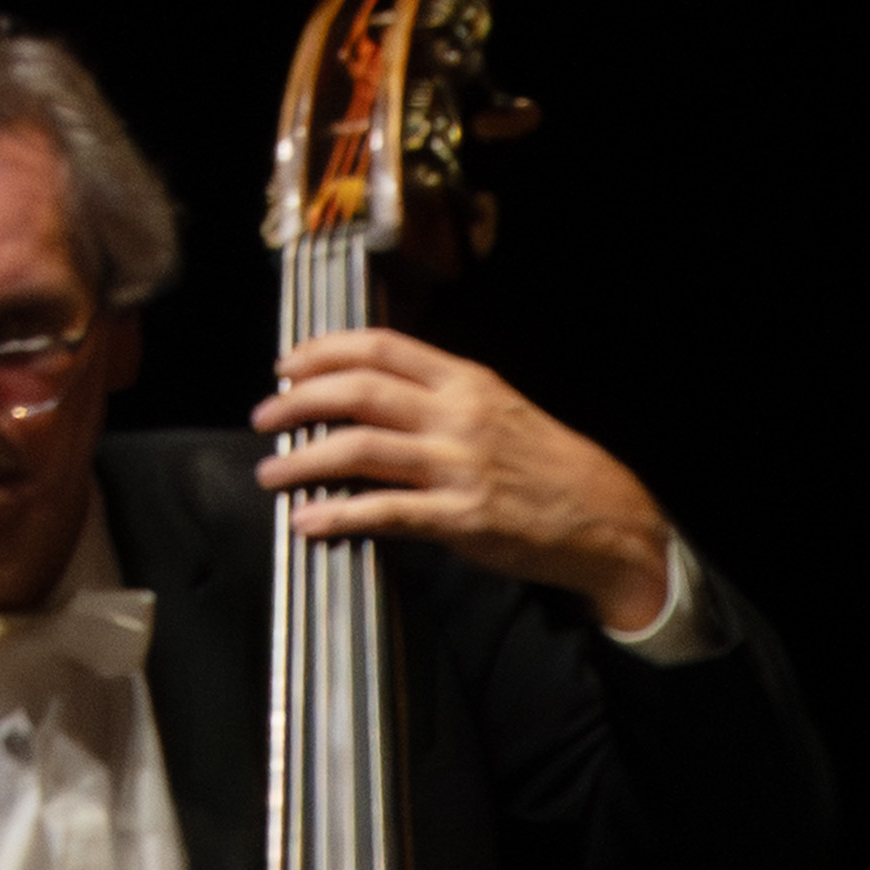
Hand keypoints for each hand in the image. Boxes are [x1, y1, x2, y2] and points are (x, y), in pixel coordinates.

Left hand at [257, 327, 678, 635]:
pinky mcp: (461, 519)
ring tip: (271, 473)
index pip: (379, 348)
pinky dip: (339, 515)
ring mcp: (458, 468)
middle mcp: (457, 416)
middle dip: (299, 400)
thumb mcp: (498, 409)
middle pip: (359, 391)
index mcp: (464, 381)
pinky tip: (309, 521)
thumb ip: (441, 397)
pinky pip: (385, 513)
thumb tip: (377, 395)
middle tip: (264, 416)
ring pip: (361, 449)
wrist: (605, 518)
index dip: (323, 351)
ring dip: (304, 459)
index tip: (287, 365)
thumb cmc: (548, 467)